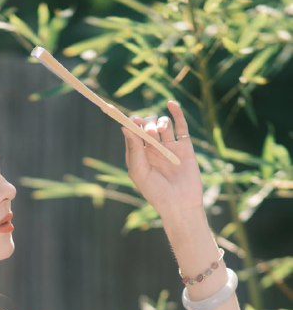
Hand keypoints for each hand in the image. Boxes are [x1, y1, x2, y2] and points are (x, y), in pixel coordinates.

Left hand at [122, 100, 203, 219]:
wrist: (180, 204)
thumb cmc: (155, 193)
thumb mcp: (140, 171)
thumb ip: (134, 149)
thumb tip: (125, 126)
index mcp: (139, 155)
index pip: (134, 132)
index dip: (133, 123)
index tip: (133, 119)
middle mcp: (153, 149)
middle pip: (148, 126)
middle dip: (148, 124)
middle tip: (150, 133)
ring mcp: (170, 147)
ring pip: (163, 125)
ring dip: (160, 122)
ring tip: (160, 131)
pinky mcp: (185, 147)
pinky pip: (180, 126)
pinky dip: (176, 113)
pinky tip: (171, 104)